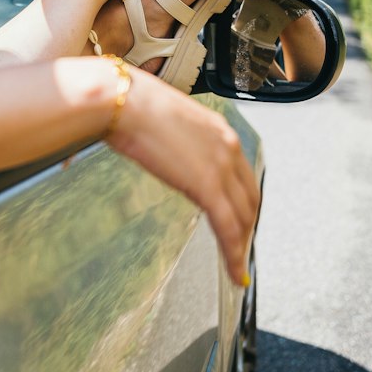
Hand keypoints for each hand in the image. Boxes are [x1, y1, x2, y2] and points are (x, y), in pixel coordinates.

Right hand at [108, 67, 259, 283]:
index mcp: (218, 130)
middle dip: (246, 226)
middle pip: (249, 198)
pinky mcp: (207, 186)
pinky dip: (234, 253)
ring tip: (237, 266)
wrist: (122, 101)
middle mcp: (228, 146)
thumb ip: (177, 139)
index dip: (243, 202)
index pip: (242, 175)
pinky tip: (233, 270)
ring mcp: (220, 166)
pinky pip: (228, 228)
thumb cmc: (131, 104)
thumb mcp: (165, 120)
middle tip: (240, 247)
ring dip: (242, 245)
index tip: (239, 219)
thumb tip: (165, 150)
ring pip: (243, 217)